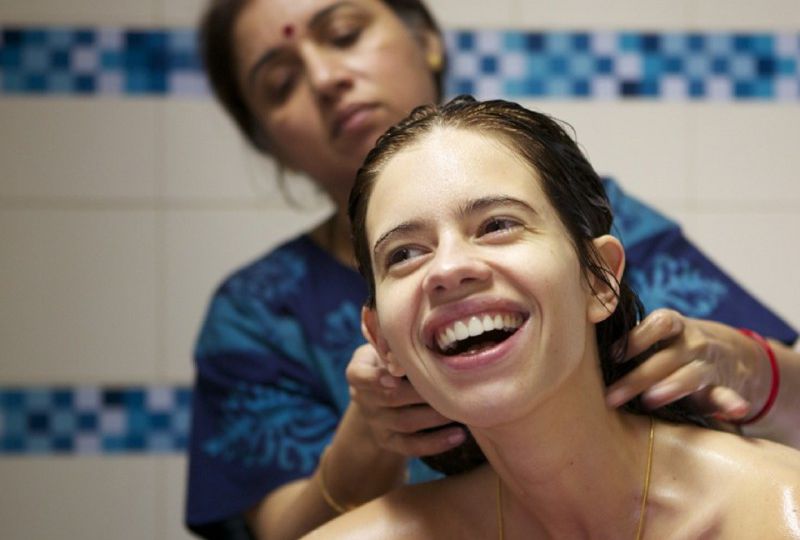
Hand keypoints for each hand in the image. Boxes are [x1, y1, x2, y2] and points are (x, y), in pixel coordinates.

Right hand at [346, 344, 465, 455]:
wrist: (381, 392)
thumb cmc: (390, 360)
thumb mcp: (385, 348)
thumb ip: (397, 346)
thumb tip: (428, 341)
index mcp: (358, 372)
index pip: (358, 375)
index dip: (374, 378)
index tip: (395, 378)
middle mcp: (363, 399)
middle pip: (390, 399)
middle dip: (420, 394)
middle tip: (449, 387)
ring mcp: (375, 423)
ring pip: (405, 423)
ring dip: (435, 417)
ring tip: (460, 409)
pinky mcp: (388, 442)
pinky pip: (410, 446)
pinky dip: (436, 443)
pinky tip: (459, 435)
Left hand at [605, 309, 766, 420]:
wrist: (728, 353)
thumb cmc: (671, 345)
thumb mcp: (658, 334)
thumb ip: (629, 338)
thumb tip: (580, 342)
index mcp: (672, 325)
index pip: (658, 323)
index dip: (636, 338)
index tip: (611, 355)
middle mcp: (692, 342)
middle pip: (665, 357)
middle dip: (637, 377)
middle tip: (610, 398)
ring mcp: (710, 364)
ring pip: (692, 375)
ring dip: (672, 387)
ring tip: (650, 401)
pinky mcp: (724, 388)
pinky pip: (728, 396)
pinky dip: (732, 404)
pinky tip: (735, 410)